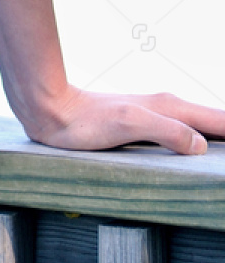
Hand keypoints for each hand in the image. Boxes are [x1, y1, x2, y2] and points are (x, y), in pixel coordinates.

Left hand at [23, 86, 224, 155]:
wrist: (54, 111)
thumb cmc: (86, 120)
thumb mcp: (129, 124)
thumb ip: (166, 130)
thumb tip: (202, 146)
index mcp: (171, 107)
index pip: (220, 120)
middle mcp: (168, 108)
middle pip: (215, 122)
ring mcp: (157, 116)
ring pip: (201, 126)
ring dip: (218, 137)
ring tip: (222, 155)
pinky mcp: (144, 125)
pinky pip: (183, 132)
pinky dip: (200, 141)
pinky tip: (199, 153)